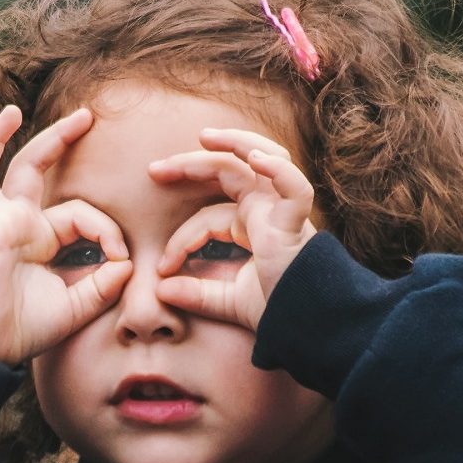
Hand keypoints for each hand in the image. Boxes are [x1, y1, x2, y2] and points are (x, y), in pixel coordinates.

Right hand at [0, 105, 132, 364]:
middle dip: (58, 140)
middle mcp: (13, 223)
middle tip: (86, 115)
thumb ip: (102, 286)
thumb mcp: (75, 307)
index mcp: (39, 237)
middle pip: (33, 168)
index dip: (106, 230)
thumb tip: (127, 264)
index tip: (122, 259)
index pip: (79, 213)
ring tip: (11, 112)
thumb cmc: (23, 330)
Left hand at [147, 127, 316, 330]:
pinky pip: (293, 186)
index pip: (207, 217)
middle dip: (191, 164)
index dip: (181, 239)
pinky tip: (254, 157)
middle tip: (154, 171)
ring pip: (262, 159)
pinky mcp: (296, 221)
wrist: (308, 325)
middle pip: (228, 172)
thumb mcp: (228, 302)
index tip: (162, 268)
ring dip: (234, 143)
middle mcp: (267, 210)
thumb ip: (197, 295)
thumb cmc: (277, 310)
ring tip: (204, 137)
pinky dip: (277, 169)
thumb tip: (160, 290)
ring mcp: (283, 211)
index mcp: (252, 225)